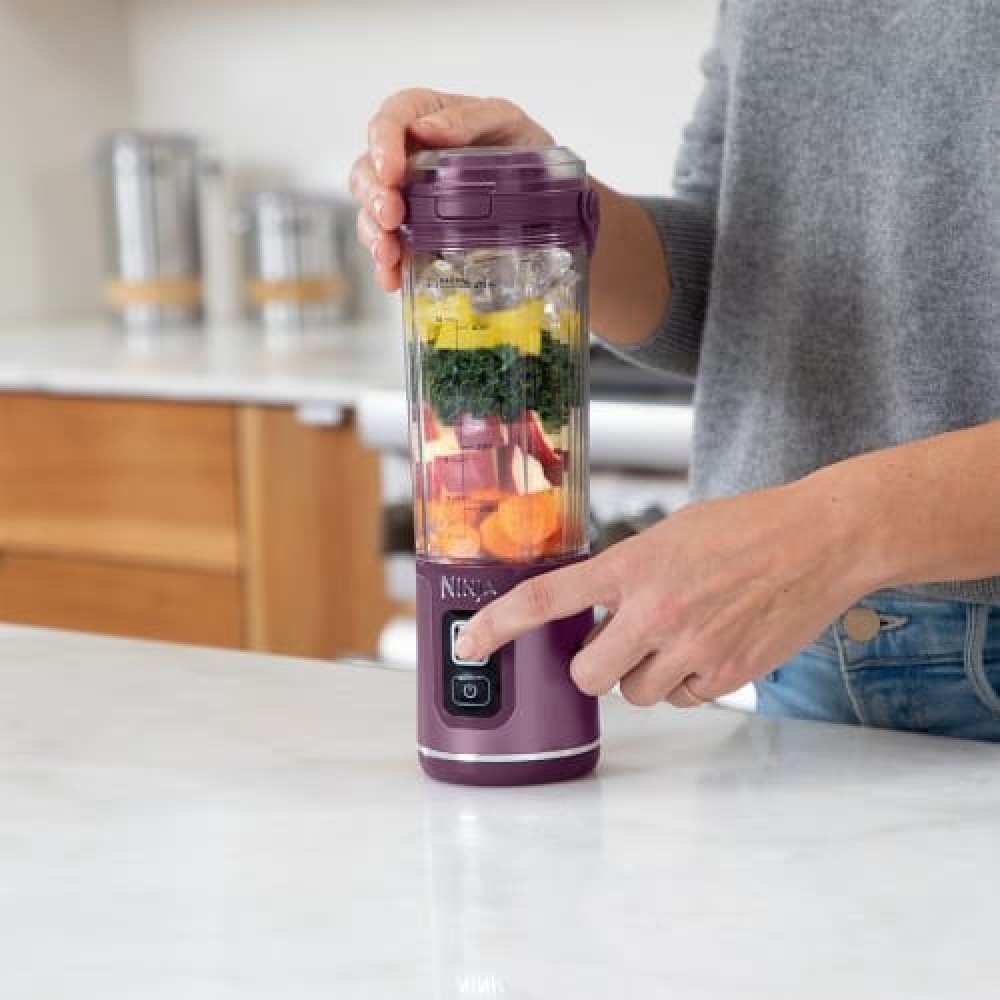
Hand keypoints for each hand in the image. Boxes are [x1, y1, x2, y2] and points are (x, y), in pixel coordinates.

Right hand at [348, 89, 552, 292]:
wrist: (543, 192)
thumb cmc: (519, 146)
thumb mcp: (506, 121)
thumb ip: (470, 117)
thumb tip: (428, 129)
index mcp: (423, 118)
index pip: (390, 120)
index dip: (382, 145)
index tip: (392, 172)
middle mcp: (406, 158)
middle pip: (368, 171)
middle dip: (374, 196)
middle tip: (391, 217)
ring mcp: (408, 198)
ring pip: (371, 212)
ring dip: (374, 234)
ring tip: (389, 253)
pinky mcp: (414, 234)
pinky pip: (391, 248)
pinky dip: (388, 265)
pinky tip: (393, 277)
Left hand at [454, 476, 874, 707]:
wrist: (820, 541)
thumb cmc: (746, 527)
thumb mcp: (670, 533)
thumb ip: (626, 571)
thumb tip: (593, 608)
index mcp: (632, 565)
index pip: (546, 600)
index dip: (498, 626)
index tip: (470, 645)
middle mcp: (654, 611)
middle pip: (587, 677)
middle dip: (595, 667)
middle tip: (617, 644)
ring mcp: (691, 647)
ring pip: (636, 695)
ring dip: (645, 676)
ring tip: (679, 636)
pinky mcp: (727, 674)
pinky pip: (684, 700)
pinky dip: (688, 683)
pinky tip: (711, 646)